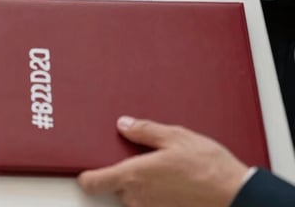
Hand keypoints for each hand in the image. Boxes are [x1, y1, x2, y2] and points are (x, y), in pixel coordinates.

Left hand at [78, 116, 248, 206]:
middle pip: (117, 186)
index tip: (86, 169)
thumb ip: (144, 131)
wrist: (238, 195)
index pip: (94, 182)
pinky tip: (174, 182)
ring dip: (143, 185)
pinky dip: (158, 194)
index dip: (87, 176)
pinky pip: (153, 204)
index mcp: (134, 175)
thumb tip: (123, 125)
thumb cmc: (208, 166)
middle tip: (142, 157)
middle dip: (125, 173)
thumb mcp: (175, 136)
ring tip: (164, 168)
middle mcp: (140, 197)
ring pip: (135, 196)